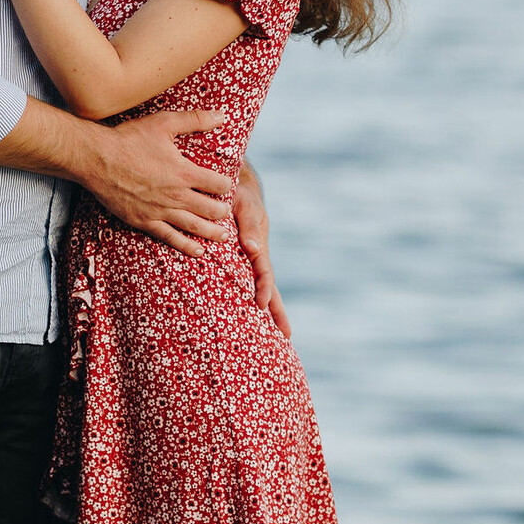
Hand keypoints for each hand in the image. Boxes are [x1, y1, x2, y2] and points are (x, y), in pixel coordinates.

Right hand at [82, 112, 235, 254]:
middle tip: (227, 211)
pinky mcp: (144, 221)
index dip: (226, 185)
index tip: (226, 185)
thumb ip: (195, 120)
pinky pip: (170, 237)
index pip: (217, 184)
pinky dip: (187, 246)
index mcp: (184, 172)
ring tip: (223, 237)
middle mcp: (175, 195)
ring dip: (212, 232)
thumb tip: (222, 115)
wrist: (96, 159)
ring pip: (194, 226)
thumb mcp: (164, 123)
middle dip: (222, 211)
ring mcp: (159, 211)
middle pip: (210, 209)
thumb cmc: (129, 139)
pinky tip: (198, 251)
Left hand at [233, 173, 291, 337]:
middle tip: (286, 335)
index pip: (264, 273)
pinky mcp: (241, 259)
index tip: (261, 305)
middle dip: (277, 311)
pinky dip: (249, 296)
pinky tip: (247, 312)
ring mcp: (251, 259)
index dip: (263, 289)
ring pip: (260, 288)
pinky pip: (246, 281)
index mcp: (259, 247)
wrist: (237, 188)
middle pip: (269, 288)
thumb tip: (251, 249)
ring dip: (267, 308)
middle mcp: (257, 257)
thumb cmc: (240, 196)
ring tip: (274, 333)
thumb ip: (248, 227)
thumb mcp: (245, 207)